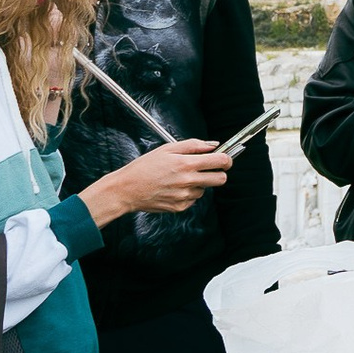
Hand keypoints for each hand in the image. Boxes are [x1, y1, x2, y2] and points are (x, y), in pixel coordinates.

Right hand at [80, 140, 230, 225]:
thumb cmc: (144, 167)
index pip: (221, 162)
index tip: (226, 158)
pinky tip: (173, 188)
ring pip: (205, 189)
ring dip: (199, 183)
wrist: (126, 190)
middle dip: (218, 173)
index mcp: (186, 164)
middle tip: (208, 168)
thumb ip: (193, 145)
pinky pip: (193, 199)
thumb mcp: (167, 149)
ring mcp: (184, 196)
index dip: (227, 159)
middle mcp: (188, 181)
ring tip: (180, 178)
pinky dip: (188, 193)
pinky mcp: (180, 207)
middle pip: (221, 179)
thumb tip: (213, 145)